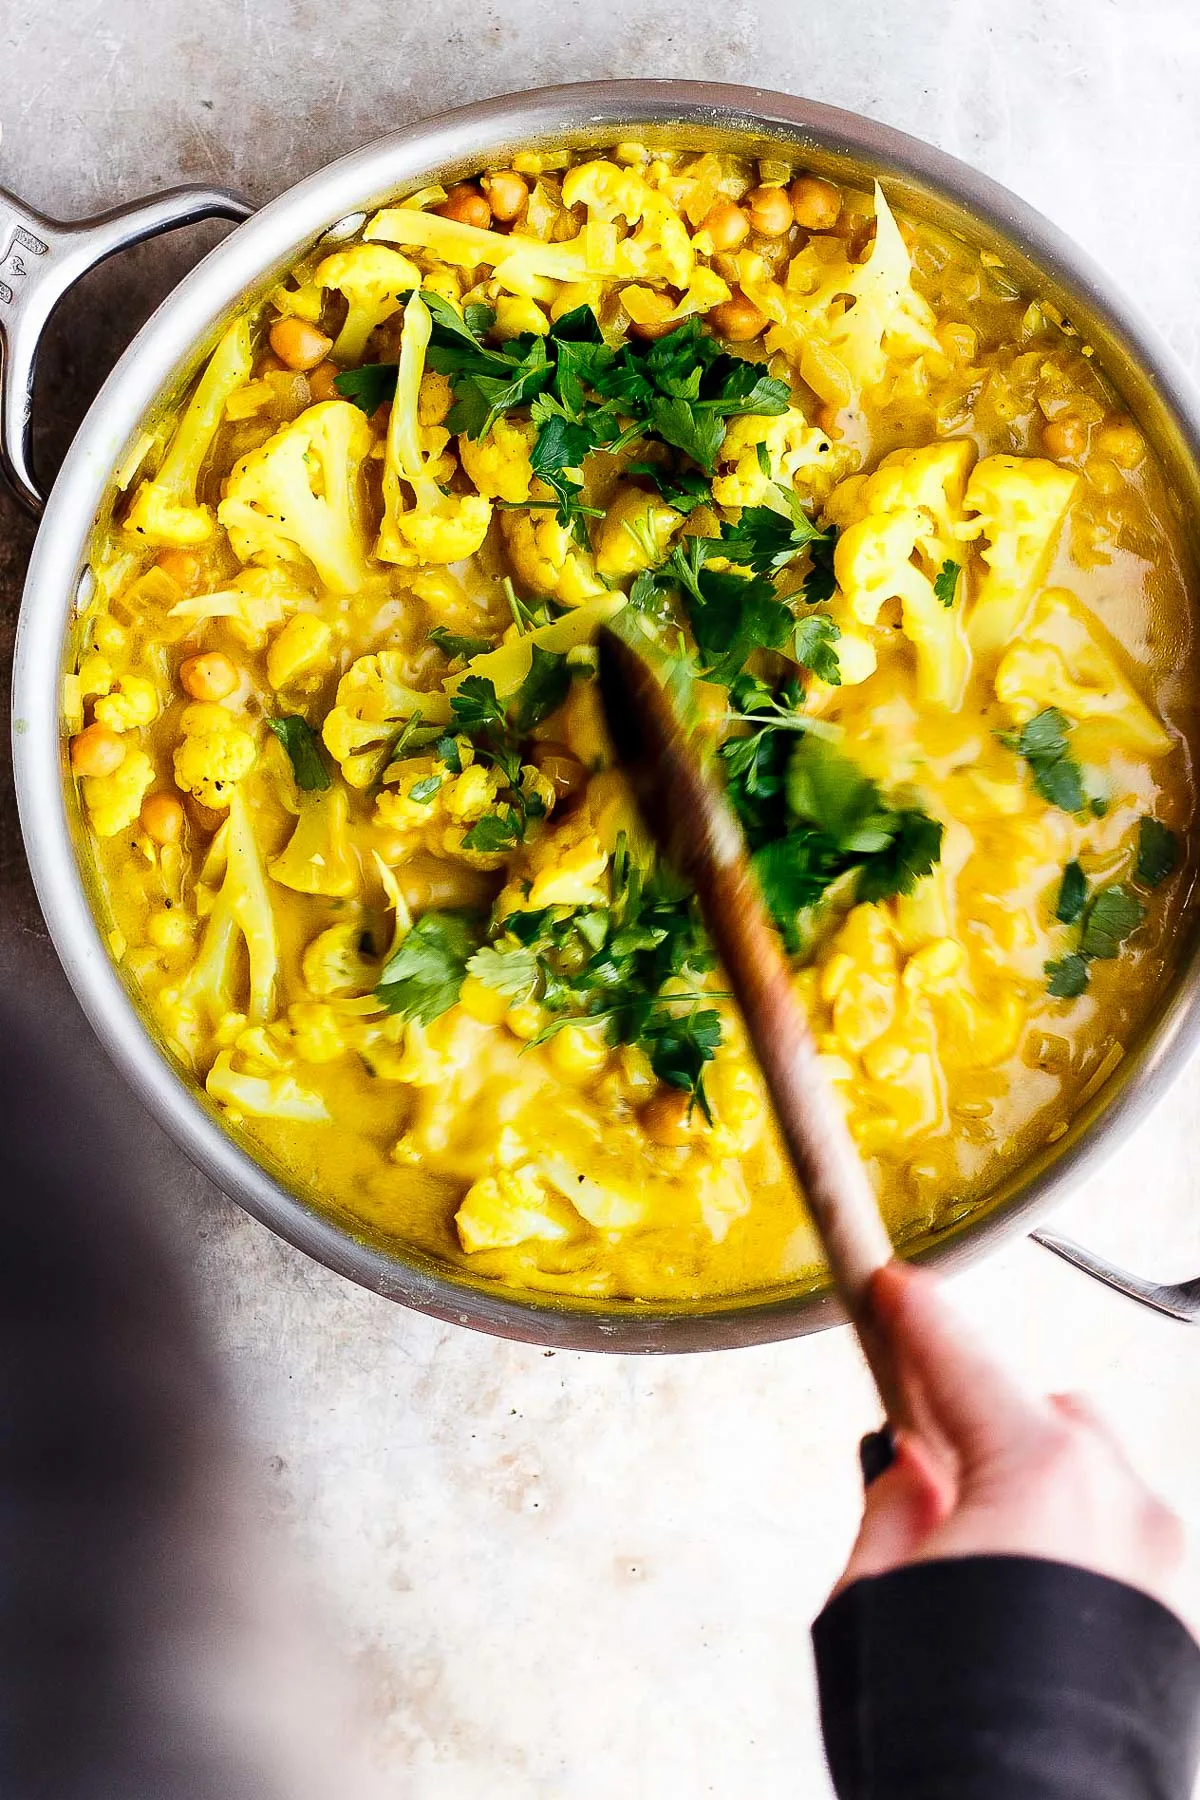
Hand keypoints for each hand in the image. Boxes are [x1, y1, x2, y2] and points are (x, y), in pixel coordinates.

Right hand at [836, 1261, 1185, 1614]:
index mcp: (1043, 1479)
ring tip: (977, 1553)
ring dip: (1037, 1495)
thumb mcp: (871, 1597)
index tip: (894, 1287)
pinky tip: (1022, 1597)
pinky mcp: (1178, 1620)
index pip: (961, 1363)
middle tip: (929, 1464)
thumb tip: (907, 1476)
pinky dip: (1070, 1549)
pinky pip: (1117, 1548)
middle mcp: (1122, 1506)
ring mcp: (1161, 1565)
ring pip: (1093, 1482)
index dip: (915, 1318)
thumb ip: (891, 1508)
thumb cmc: (957, 1724)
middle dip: (990, 1425)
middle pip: (1047, 1415)